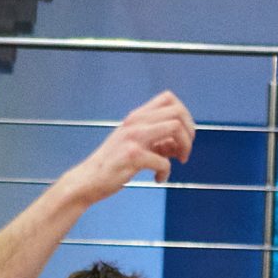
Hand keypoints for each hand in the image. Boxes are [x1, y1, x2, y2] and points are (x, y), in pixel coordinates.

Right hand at [69, 91, 196, 201]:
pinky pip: (164, 161)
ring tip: (177, 161)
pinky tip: (157, 178)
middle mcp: (135, 122)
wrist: (88, 179)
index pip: (169, 99)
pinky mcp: (133, 156)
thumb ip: (155, 139)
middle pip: (178, 112)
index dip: (184, 115)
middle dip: (189, 132)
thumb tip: (179, 143)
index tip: (182, 135)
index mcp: (136, 117)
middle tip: (183, 150)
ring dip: (184, 147)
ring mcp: (133, 138)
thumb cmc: (112, 163)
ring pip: (175, 128)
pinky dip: (165, 173)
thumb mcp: (133, 142)